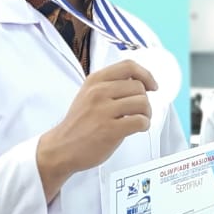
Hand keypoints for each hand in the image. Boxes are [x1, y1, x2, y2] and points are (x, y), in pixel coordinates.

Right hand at [36, 60, 156, 199]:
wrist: (61, 148)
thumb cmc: (78, 124)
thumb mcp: (88, 95)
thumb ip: (109, 86)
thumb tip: (139, 83)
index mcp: (94, 81)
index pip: (128, 66)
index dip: (146, 75)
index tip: (151, 86)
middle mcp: (98, 92)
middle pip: (139, 86)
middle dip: (145, 100)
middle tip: (140, 111)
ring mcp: (104, 111)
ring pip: (142, 103)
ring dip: (146, 113)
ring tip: (139, 120)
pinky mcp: (110, 130)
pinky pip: (140, 121)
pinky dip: (144, 125)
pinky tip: (138, 129)